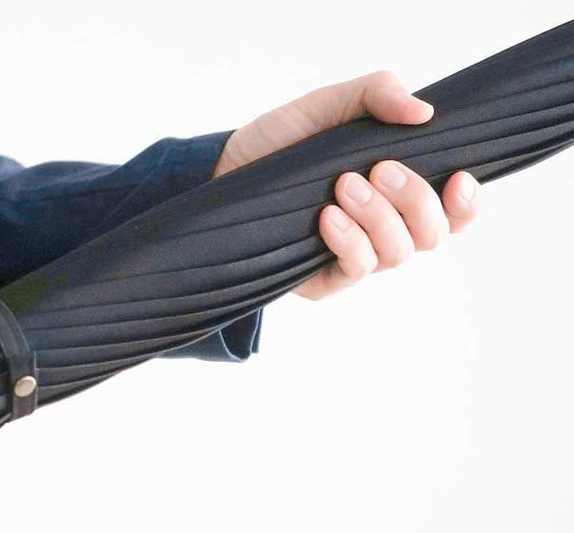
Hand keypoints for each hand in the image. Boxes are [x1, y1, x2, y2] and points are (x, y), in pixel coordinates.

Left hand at [213, 71, 481, 300]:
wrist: (224, 171)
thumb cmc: (282, 141)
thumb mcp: (329, 105)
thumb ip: (377, 94)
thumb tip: (423, 111)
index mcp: (399, 192)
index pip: (455, 212)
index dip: (468, 203)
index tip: (457, 177)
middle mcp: (385, 228)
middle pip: (433, 234)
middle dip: (416, 200)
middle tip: (382, 168)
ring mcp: (355, 256)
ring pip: (399, 254)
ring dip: (380, 217)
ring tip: (345, 184)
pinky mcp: (323, 279)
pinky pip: (356, 270)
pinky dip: (350, 241)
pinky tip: (328, 217)